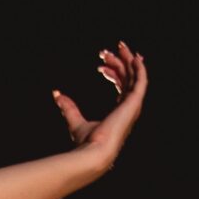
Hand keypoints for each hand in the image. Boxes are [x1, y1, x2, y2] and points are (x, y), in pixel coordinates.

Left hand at [51, 40, 147, 167]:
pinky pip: (141, 81)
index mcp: (119, 113)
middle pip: (128, 79)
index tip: (99, 65)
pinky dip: (140, 68)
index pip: (120, 87)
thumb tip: (57, 94)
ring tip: (119, 46)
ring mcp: (133, 107)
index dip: (112, 73)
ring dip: (127, 60)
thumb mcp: (75, 122)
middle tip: (105, 51)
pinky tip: (134, 56)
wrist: (93, 152)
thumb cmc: (86, 143)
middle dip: (119, 62)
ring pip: (134, 77)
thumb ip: (69, 108)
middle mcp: (128, 109)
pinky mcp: (134, 104)